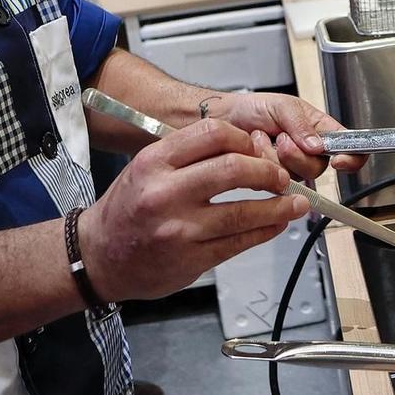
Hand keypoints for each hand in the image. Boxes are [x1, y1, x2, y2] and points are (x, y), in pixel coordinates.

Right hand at [79, 118, 306, 302]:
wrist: (98, 257)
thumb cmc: (127, 209)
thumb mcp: (147, 168)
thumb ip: (190, 157)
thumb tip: (249, 149)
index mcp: (154, 162)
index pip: (212, 134)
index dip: (244, 139)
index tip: (258, 147)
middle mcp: (165, 193)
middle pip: (233, 169)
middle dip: (268, 171)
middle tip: (281, 177)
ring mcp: (179, 229)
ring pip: (243, 211)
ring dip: (279, 206)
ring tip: (295, 203)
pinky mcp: (191, 259)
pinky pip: (239, 242)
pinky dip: (265, 231)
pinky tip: (276, 224)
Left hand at [205, 90, 364, 178]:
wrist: (225, 118)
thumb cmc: (255, 108)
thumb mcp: (282, 106)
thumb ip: (301, 124)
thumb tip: (317, 145)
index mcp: (321, 130)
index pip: (350, 147)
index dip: (352, 158)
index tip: (339, 161)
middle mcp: (309, 152)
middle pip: (318, 168)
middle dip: (297, 155)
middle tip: (281, 138)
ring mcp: (291, 168)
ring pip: (296, 176)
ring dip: (274, 156)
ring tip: (262, 137)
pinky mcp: (272, 179)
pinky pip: (274, 181)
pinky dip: (261, 163)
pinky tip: (255, 148)